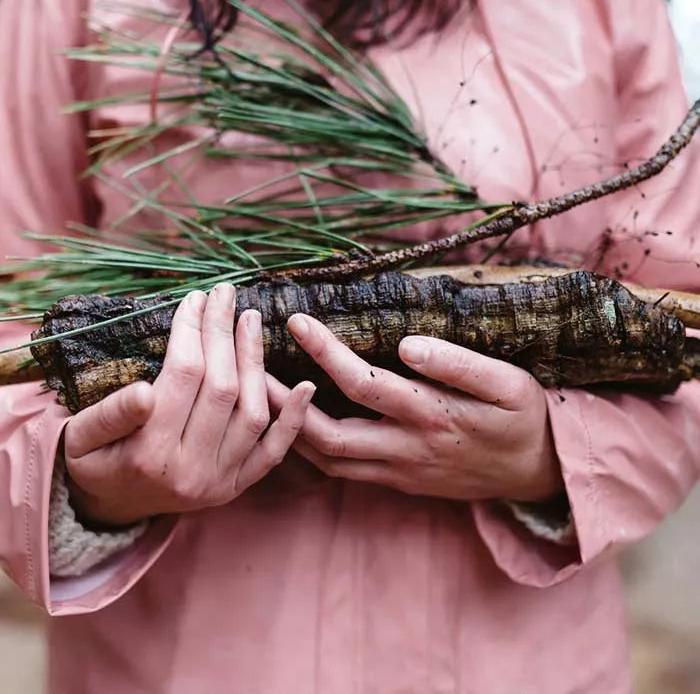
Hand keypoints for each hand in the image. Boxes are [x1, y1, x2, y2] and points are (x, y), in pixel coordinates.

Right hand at [64, 284, 314, 526]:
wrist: (111, 506)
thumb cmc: (94, 461)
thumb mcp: (79, 438)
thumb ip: (110, 416)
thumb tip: (145, 391)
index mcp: (148, 455)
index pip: (183, 376)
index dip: (192, 331)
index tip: (196, 298)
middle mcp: (190, 471)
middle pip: (221, 387)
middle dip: (223, 333)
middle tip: (225, 294)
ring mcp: (219, 481)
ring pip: (250, 412)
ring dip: (254, 360)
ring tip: (249, 319)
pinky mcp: (237, 485)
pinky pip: (272, 452)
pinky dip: (291, 419)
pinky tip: (305, 386)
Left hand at [267, 314, 561, 502]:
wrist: (536, 475)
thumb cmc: (522, 419)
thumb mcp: (508, 384)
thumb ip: (458, 364)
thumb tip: (406, 344)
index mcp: (431, 417)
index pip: (363, 383)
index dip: (325, 352)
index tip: (296, 321)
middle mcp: (406, 450)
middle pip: (327, 435)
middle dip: (283, 403)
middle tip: (249, 368)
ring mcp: (398, 472)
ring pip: (327, 460)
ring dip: (289, 429)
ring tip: (259, 394)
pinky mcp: (397, 482)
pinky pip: (342, 470)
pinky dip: (310, 448)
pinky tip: (295, 422)